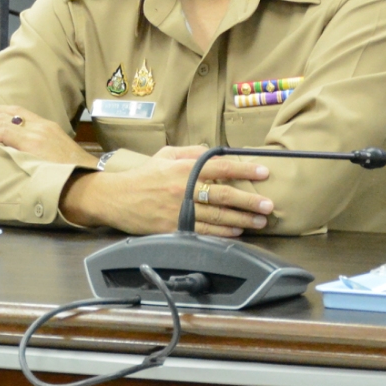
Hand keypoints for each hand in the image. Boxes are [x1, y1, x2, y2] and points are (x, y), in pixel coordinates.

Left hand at [0, 105, 96, 167]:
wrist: (90, 179)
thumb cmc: (78, 174)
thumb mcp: (59, 156)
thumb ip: (43, 153)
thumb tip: (27, 160)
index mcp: (47, 127)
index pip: (18, 111)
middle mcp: (41, 126)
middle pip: (5, 115)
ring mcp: (36, 134)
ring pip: (0, 123)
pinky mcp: (32, 144)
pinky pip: (3, 134)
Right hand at [61, 145, 274, 236]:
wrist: (117, 199)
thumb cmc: (145, 175)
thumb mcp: (167, 155)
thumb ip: (193, 153)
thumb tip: (218, 153)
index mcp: (184, 168)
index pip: (221, 167)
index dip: (245, 170)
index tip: (264, 172)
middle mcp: (183, 189)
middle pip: (223, 195)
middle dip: (249, 201)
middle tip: (268, 204)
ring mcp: (179, 211)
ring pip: (216, 217)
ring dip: (241, 220)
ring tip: (259, 221)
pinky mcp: (174, 229)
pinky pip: (203, 233)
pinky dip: (222, 233)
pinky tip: (236, 232)